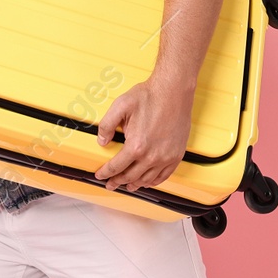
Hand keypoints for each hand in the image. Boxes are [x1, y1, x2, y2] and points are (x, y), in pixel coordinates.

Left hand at [93, 76, 195, 191]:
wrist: (173, 91)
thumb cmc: (149, 96)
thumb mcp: (120, 106)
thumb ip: (107, 125)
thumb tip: (102, 141)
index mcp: (136, 145)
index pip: (116, 166)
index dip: (106, 173)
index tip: (100, 175)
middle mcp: (151, 156)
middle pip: (130, 176)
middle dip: (117, 181)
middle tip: (110, 184)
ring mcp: (166, 157)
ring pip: (147, 179)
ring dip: (135, 184)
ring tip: (127, 185)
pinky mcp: (176, 155)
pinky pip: (164, 176)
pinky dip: (153, 182)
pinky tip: (147, 181)